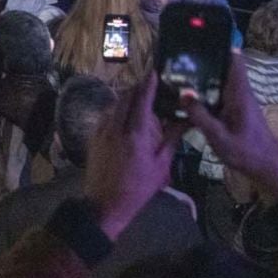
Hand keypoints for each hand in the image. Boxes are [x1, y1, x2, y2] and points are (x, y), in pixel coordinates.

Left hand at [83, 73, 184, 239]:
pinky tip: (125, 115)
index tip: (154, 72)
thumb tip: (185, 120)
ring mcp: (101, 131)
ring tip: (139, 98)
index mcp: (135, 134)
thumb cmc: (138, 187)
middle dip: (137, 88)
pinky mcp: (93, 137)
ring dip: (126, 98)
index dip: (148, 84)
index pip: (142, 101)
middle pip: (125, 97)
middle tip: (149, 83)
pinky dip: (116, 109)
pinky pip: (106, 115)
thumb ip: (171, 138)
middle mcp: (115, 127)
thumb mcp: (161, 165)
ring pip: (114, 105)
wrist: (105, 204)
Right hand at [184, 53, 277, 203]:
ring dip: (203, 77)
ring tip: (177, 71)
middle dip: (204, 60)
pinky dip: (205, 92)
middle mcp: (240, 94)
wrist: (268, 170)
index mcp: (240, 94)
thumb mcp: (219, 137)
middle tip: (179, 54)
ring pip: (219, 82)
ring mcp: (239, 103)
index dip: (221, 45)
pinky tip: (188, 96)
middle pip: (223, 68)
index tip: (202, 35)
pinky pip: (219, 95)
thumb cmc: (247, 152)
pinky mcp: (235, 112)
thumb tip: (183, 92)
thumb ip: (200, 115)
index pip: (235, 60)